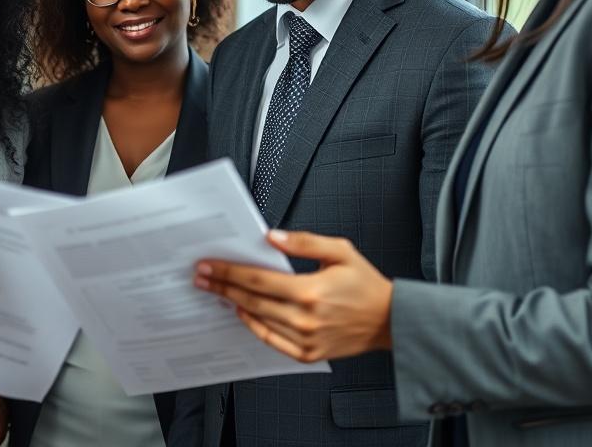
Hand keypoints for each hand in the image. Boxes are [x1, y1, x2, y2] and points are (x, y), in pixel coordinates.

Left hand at [193, 230, 393, 363]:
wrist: (390, 320)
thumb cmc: (366, 285)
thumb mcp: (340, 251)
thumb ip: (304, 242)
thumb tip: (272, 237)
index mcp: (310, 291)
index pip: (257, 280)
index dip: (229, 272)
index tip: (209, 266)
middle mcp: (305, 318)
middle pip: (251, 300)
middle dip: (222, 287)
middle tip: (201, 277)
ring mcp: (305, 339)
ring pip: (258, 319)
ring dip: (232, 304)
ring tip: (214, 292)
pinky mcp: (308, 353)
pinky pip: (271, 340)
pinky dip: (253, 327)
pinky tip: (241, 313)